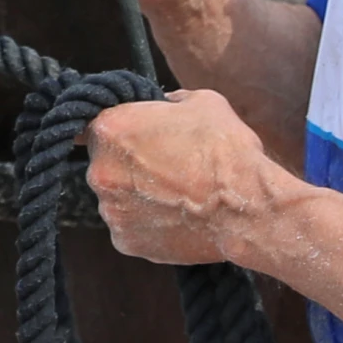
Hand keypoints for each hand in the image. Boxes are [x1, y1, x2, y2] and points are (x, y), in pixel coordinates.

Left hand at [83, 88, 282, 266]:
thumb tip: (165, 105)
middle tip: (164, 166)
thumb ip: (171, 101)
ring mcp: (111, 210)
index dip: (119, 129)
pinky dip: (146, 222)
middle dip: (129, 163)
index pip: (96, 124)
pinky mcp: (126, 242)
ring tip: (174, 195)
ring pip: (117, 197)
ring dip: (137, 195)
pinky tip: (175, 216)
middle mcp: (100, 171)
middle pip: (105, 162)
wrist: (246, 207)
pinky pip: (129, 227)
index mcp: (110, 129)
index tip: (135, 136)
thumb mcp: (201, 102)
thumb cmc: (224, 150)